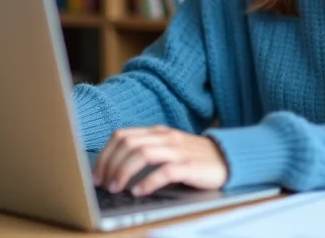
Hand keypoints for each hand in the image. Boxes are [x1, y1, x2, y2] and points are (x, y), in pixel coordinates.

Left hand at [93, 125, 228, 195]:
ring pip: (142, 154)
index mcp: (156, 132)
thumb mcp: (167, 148)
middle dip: (110, 165)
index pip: (121, 136)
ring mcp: (178, 150)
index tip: (97, 174)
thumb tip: (114, 169)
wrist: (228, 157)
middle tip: (104, 184)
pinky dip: (148, 182)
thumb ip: (145, 151)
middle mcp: (165, 137)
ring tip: (117, 188)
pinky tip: (139, 192)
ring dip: (124, 172)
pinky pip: (165, 171)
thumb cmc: (193, 157)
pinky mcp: (190, 166)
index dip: (105, 155)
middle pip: (128, 144)